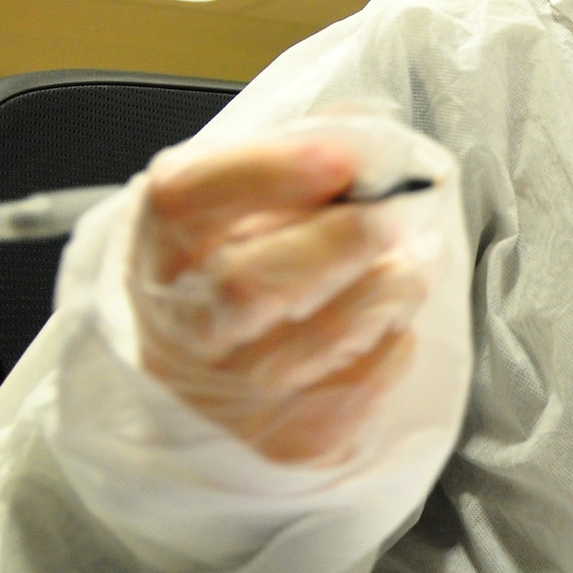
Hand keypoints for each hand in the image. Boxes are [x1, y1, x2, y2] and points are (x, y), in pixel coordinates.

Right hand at [130, 138, 428, 465]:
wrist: (207, 390)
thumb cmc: (233, 272)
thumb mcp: (238, 204)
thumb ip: (296, 157)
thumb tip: (369, 134)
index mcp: (164, 244)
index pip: (191, 199)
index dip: (269, 172)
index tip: (342, 157)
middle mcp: (186, 322)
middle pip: (254, 284)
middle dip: (340, 239)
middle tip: (393, 213)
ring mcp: (232, 391)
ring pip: (320, 339)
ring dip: (385, 289)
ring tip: (408, 263)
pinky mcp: (288, 438)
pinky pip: (360, 382)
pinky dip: (393, 340)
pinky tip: (391, 317)